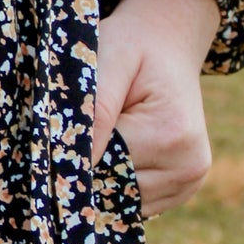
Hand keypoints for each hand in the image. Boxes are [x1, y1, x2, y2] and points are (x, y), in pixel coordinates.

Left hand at [92, 0, 219, 216]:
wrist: (170, 41)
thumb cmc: (134, 45)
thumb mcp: (110, 59)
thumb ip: (97, 111)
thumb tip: (80, 164)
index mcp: (170, 134)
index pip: (102, 166)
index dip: (72, 156)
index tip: (53, 139)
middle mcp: (188, 165)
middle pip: (114, 189)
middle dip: (86, 169)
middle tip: (75, 135)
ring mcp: (189, 181)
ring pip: (122, 201)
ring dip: (102, 178)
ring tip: (100, 138)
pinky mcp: (183, 187)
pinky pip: (135, 202)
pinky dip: (117, 183)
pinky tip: (114, 151)